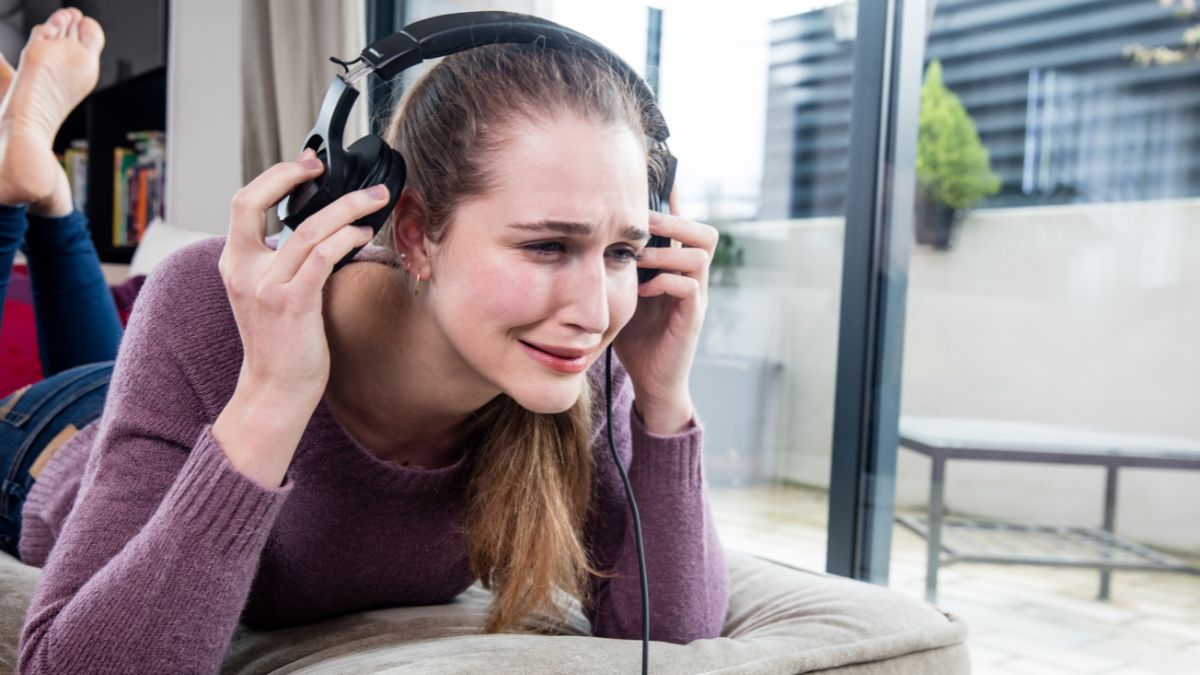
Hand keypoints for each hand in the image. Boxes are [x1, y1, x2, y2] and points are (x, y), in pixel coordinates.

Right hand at [217, 148, 385, 412]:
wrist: (275, 390)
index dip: (274, 176)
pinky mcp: (292, 304)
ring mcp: (266, 287)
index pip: (242, 203)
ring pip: (306, 229)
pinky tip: (364, 234)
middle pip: (256, 202)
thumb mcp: (269, 293)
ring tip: (375, 200)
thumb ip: (281, 261)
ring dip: (346, 208)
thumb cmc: (282, 343)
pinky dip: (346, 239)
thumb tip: (319, 228)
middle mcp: (243, 270)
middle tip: (328, 166)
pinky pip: (321, 258)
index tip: (307, 164)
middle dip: (294, 175)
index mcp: (235, 263)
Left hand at [613, 194, 718, 433]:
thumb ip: (616, 265)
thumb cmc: (635, 335)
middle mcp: (692, 277)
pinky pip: (690, 287)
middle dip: (674, 222)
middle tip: (642, 224)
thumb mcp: (622, 292)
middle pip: (704, 232)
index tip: (650, 179)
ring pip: (700, 253)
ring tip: (639, 258)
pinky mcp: (692, 318)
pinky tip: (643, 290)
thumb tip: (585, 234)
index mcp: (676, 267)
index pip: (684, 223)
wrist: (650, 379)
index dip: (673, 200)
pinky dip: (666, 282)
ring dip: (667, 251)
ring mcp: (695, 297)